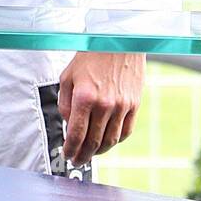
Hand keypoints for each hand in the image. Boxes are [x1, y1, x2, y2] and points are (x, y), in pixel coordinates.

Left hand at [58, 51, 144, 165]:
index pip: (77, 134)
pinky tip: (107, 142)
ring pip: (110, 140)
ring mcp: (122, 106)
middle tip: (77, 160)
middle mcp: (104, 104)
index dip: (71, 149)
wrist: (118, 40)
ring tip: (90, 154)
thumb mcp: (68, 76)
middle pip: (93, 142)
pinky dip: (116, 141)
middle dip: (83, 155)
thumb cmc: (91, 55)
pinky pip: (126, 131)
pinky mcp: (134, 105)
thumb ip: (65, 103)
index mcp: (85, 96)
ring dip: (99, 152)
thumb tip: (69, 125)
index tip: (67, 155)